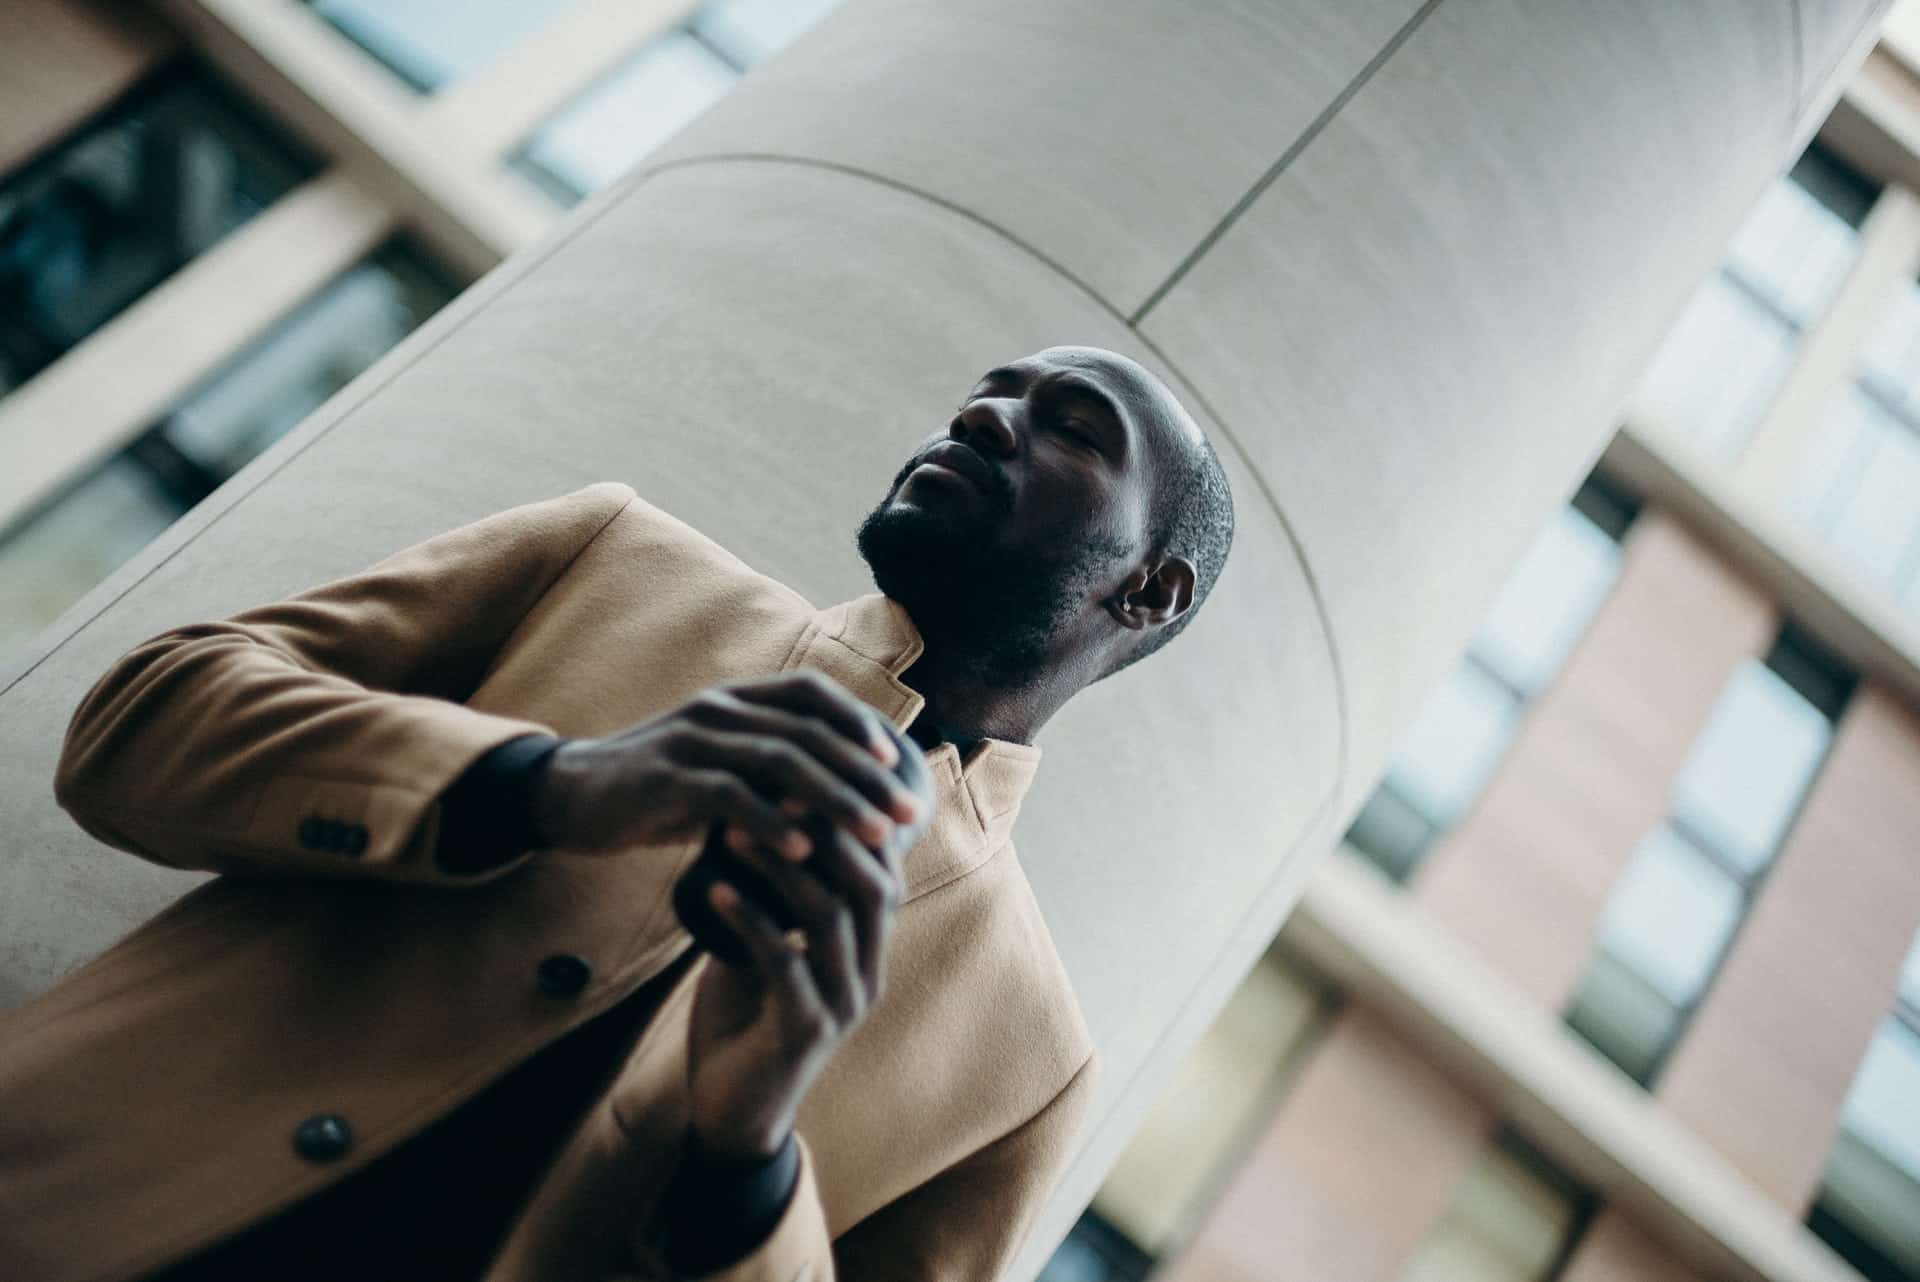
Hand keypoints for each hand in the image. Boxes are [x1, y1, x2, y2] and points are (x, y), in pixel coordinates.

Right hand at [530, 671, 924, 857]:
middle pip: (809, 730)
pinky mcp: (663, 778)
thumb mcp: (720, 770)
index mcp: (736, 699)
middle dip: (866, 774)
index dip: (859, 724)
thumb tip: (844, 796)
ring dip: (835, 800)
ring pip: (780, 759)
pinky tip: (803, 852)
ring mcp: (690, 738)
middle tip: (907, 815)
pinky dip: (771, 822)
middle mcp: (718, 708)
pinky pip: (728, 795)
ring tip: (874, 836)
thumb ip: (770, 772)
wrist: (572, 798)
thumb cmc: (659, 790)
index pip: (813, 693)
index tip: (899, 768)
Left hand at [682, 732, 931, 1161]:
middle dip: (825, 830)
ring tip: (734, 830)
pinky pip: (785, 964)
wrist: (728, 1111)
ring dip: (783, 867)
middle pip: (873, 881)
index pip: (880, 862)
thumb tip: (752, 813)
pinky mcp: (805, 1032)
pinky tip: (713, 888)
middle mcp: (867, 971)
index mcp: (867, 945)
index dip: (847, 814)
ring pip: (832, 917)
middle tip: (772, 785)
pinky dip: (751, 919)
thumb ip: (776, 894)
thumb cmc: (746, 1017)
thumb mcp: (766, 943)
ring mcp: (843, 1003)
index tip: (797, 769)